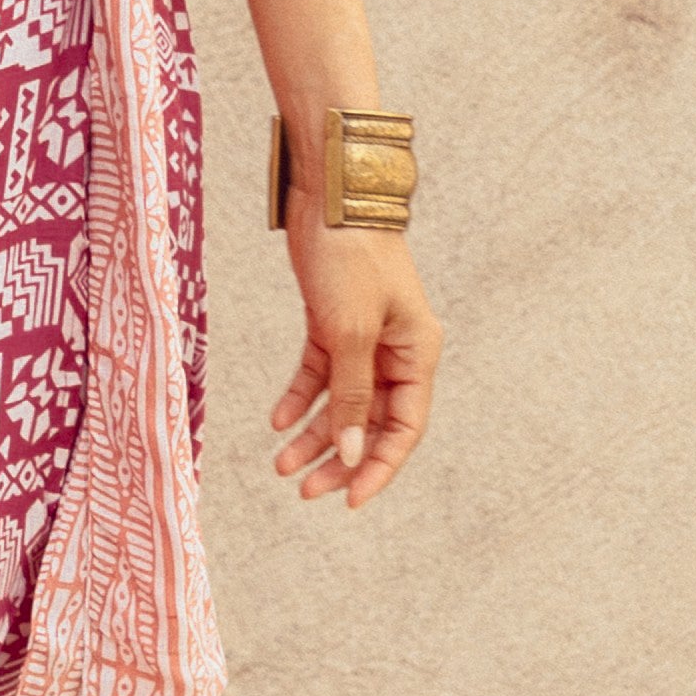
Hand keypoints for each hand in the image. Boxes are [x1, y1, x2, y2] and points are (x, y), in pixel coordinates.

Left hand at [270, 218, 439, 506]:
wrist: (331, 195)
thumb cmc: (352, 257)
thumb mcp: (351, 332)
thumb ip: (351, 396)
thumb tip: (352, 453)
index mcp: (417, 354)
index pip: (405, 428)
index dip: (380, 467)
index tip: (350, 500)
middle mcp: (395, 352)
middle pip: (371, 422)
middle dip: (339, 458)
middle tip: (305, 490)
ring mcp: (364, 338)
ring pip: (340, 402)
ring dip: (313, 434)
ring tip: (281, 465)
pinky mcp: (332, 323)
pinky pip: (318, 374)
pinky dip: (299, 398)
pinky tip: (277, 420)